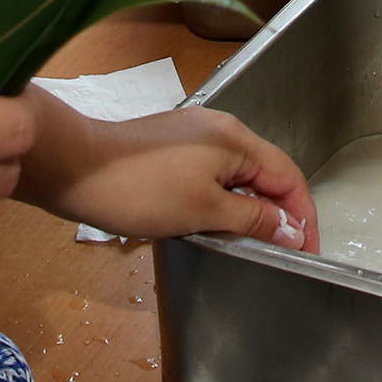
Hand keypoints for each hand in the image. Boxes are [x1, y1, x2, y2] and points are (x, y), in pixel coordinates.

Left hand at [28, 101, 321, 251]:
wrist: (74, 167)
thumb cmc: (140, 189)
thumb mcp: (205, 211)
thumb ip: (254, 219)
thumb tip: (292, 230)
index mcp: (236, 139)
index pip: (289, 177)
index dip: (303, 217)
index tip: (307, 252)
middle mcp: (220, 128)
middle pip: (266, 173)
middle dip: (279, 212)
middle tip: (281, 253)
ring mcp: (193, 135)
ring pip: (239, 174)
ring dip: (250, 207)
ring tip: (249, 243)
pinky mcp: (171, 146)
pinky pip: (213, 172)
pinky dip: (223, 198)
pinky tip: (213, 222)